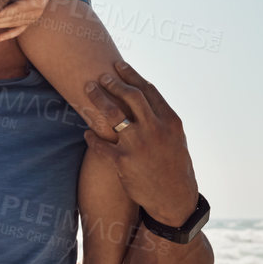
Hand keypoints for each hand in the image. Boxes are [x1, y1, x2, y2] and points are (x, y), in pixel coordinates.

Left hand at [82, 61, 198, 226]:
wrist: (174, 198)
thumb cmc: (174, 166)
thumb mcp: (176, 139)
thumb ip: (161, 118)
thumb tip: (143, 96)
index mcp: (170, 122)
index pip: (149, 91)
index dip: (132, 75)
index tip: (119, 65)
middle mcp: (155, 129)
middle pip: (130, 96)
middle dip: (113, 83)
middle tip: (100, 76)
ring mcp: (138, 145)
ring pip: (112, 114)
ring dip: (97, 99)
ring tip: (88, 89)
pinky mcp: (122, 161)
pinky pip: (100, 143)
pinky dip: (91, 136)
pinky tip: (87, 133)